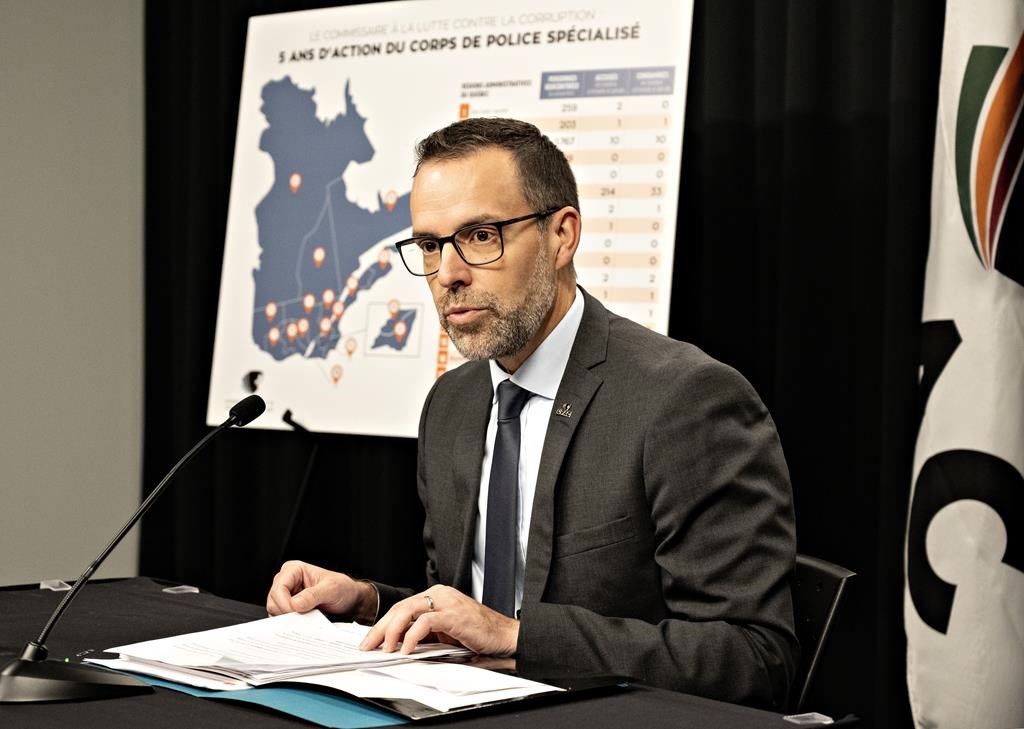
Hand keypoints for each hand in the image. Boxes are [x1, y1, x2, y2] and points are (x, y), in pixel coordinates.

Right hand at [266, 560, 377, 622]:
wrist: (350, 600)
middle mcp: (287, 580)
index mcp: (294, 570)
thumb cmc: (343, 589)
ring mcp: (286, 594)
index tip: (298, 612)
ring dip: (288, 618)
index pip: (278, 588)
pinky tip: (303, 622)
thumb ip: (313, 595)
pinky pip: (280, 617)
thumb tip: (295, 604)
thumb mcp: (332, 589)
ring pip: (274, 610)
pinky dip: (289, 622)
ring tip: (307, 617)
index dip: (285, 603)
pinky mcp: (288, 607)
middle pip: (273, 600)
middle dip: (286, 612)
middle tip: (303, 618)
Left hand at [359, 585, 518, 656]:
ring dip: (392, 631)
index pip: (402, 607)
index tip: (370, 640)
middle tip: (368, 645)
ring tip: (385, 648)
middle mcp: (440, 595)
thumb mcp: (445, 633)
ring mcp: (447, 603)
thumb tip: (399, 645)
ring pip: (409, 611)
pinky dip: (412, 635)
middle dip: (381, 628)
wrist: (504, 636)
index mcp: (436, 597)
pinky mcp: (454, 615)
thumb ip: (425, 634)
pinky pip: (426, 622)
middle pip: (401, 608)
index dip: (383, 624)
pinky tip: (406, 648)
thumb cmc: (478, 634)